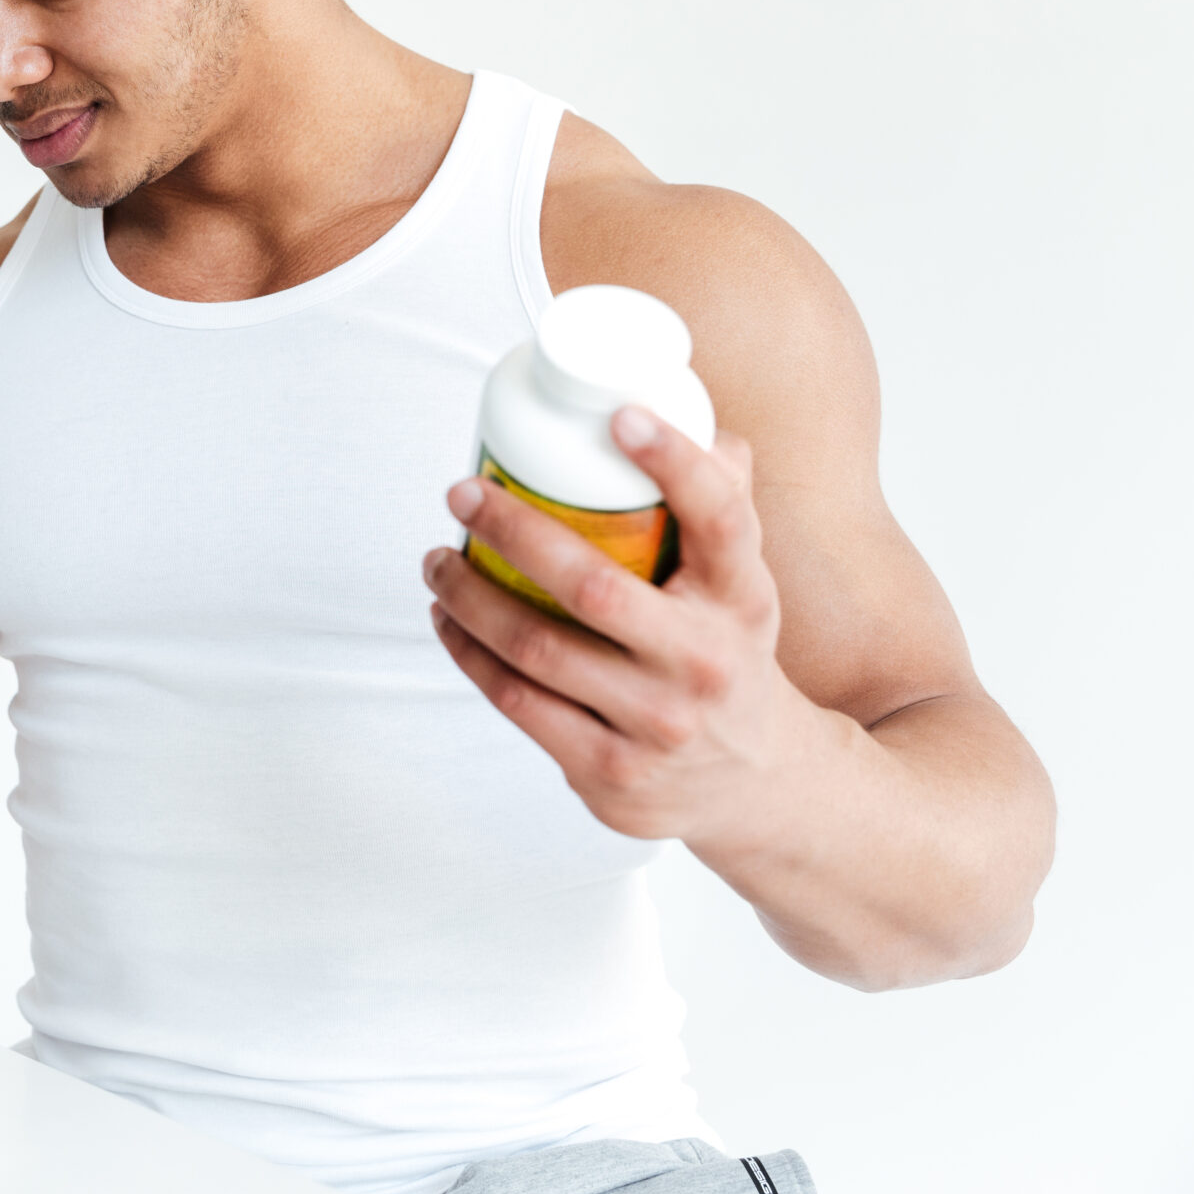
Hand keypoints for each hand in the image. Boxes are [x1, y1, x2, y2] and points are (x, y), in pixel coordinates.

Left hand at [422, 405, 824, 846]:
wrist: (755, 786)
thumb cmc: (725, 655)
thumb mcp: (740, 587)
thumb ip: (716, 503)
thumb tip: (679, 407)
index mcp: (744, 600)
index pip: (721, 520)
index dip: (675, 462)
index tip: (620, 416)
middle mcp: (706, 663)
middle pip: (592, 587)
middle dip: (513, 530)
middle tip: (464, 491)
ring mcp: (656, 724)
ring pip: (536, 647)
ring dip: (469, 595)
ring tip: (439, 559)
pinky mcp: (610, 770)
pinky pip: (517, 702)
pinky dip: (470, 655)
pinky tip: (448, 621)